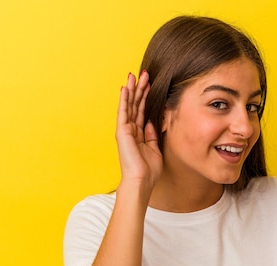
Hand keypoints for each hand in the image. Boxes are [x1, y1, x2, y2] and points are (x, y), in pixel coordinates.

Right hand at [115, 71, 162, 189]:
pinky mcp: (122, 131)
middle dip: (139, 89)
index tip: (150, 84)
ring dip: (132, 90)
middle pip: (136, 105)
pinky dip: (124, 100)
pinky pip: (123, 112)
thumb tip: (151, 122)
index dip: (146, 97)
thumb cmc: (148, 170)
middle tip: (143, 74)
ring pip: (129, 105)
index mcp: (139, 134)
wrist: (141, 181)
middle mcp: (131, 130)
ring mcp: (125, 130)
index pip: (142, 111)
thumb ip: (152, 135)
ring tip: (134, 75)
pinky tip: (125, 88)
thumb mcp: (154, 149)